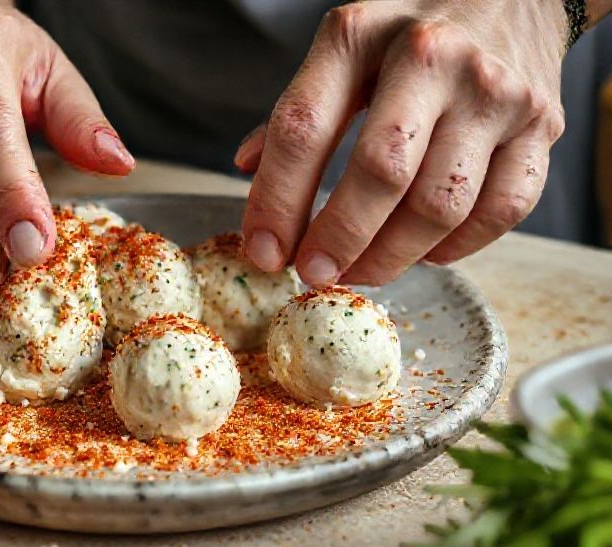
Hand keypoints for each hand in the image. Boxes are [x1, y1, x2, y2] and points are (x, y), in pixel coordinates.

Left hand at [237, 0, 567, 285]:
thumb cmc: (410, 32)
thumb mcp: (344, 48)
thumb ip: (300, 108)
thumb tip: (246, 168)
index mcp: (359, 36)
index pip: (303, 128)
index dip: (275, 201)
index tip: (264, 252)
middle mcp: (430, 58)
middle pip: (379, 173)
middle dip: (338, 239)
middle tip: (314, 274)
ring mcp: (494, 92)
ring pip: (441, 205)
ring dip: (392, 256)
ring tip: (361, 270)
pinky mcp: (542, 125)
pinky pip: (501, 211)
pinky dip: (458, 248)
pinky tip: (425, 253)